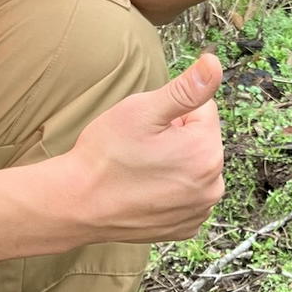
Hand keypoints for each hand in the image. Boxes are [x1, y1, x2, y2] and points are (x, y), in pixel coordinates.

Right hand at [64, 52, 225, 241]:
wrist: (77, 204)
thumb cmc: (106, 156)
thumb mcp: (143, 111)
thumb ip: (186, 88)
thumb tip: (214, 64)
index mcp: (207, 150)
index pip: (203, 111)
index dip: (171, 113)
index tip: (148, 129)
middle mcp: (213, 184)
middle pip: (200, 141)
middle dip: (175, 138)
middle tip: (140, 150)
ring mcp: (200, 209)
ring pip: (193, 168)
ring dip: (174, 164)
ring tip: (140, 170)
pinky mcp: (186, 227)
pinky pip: (186, 195)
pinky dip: (170, 191)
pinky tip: (144, 191)